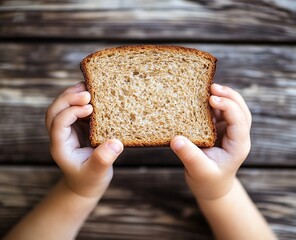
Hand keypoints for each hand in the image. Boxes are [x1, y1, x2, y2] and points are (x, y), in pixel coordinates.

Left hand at [45, 82, 122, 197]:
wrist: (86, 183)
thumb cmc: (90, 180)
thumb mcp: (97, 173)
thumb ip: (103, 159)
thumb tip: (115, 142)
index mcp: (60, 146)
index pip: (58, 124)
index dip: (71, 112)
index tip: (89, 108)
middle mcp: (60, 135)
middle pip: (54, 111)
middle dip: (68, 98)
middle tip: (87, 92)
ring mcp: (67, 130)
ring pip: (62, 107)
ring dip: (73, 95)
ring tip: (89, 87)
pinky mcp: (77, 127)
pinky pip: (75, 109)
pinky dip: (82, 100)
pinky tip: (94, 96)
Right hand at [170, 83, 251, 200]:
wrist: (211, 187)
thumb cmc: (207, 181)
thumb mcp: (198, 170)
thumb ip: (189, 155)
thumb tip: (176, 140)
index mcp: (237, 146)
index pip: (239, 121)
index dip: (228, 106)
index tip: (212, 99)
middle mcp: (236, 136)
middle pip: (240, 110)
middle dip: (229, 96)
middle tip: (212, 87)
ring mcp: (229, 131)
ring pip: (231, 108)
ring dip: (221, 96)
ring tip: (208, 88)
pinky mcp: (219, 129)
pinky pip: (219, 112)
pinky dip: (212, 103)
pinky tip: (201, 98)